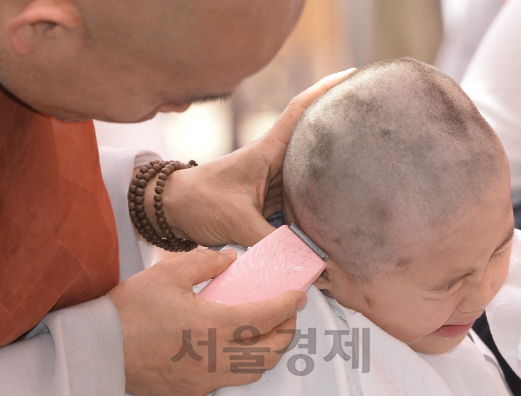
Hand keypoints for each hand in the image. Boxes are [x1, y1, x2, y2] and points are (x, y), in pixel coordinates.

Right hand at [108, 249, 306, 395]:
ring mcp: (204, 380)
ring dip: (268, 351)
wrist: (99, 348)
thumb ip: (207, 263)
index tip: (299, 296)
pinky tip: (235, 346)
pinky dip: (244, 363)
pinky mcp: (191, 390)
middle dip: (287, 332)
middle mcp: (214, 359)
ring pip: (253, 372)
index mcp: (213, 327)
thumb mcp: (170, 273)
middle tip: (288, 314)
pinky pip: (230, 380)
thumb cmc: (130, 311)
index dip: (288, 306)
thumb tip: (231, 261)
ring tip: (267, 330)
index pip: (266, 318)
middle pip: (270, 353)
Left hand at [161, 68, 355, 246]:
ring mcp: (274, 180)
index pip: (300, 111)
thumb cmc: (199, 202)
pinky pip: (300, 199)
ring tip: (365, 172)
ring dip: (331, 174)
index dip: (326, 90)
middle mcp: (274, 161)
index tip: (353, 76)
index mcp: (266, 151)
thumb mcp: (236, 221)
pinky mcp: (270, 200)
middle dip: (340, 132)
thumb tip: (308, 262)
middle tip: (373, 127)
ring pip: (310, 173)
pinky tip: (332, 215)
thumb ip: (271, 242)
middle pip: (314, 141)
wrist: (173, 210)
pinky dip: (314, 207)